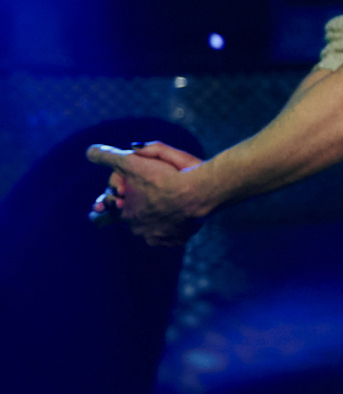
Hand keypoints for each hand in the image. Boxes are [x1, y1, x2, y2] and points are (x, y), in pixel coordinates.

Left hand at [85, 141, 208, 245]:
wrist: (201, 192)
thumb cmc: (168, 175)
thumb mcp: (133, 160)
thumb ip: (109, 157)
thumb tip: (90, 152)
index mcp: (124, 212)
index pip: (109, 206)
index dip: (114, 196)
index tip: (115, 196)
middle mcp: (138, 229)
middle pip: (130, 217)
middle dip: (134, 207)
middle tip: (143, 197)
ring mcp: (157, 238)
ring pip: (150, 227)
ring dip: (153, 218)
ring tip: (164, 203)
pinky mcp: (176, 241)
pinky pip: (169, 236)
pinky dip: (171, 227)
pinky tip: (176, 216)